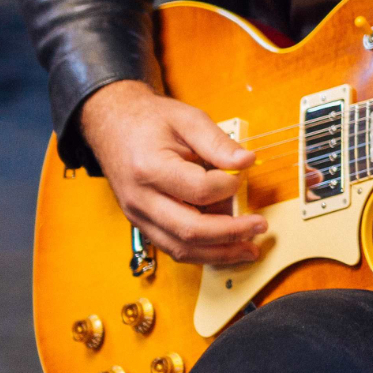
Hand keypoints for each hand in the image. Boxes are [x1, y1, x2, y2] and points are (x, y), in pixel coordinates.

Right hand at [78, 79, 269, 264]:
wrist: (112, 126)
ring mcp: (138, 216)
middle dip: (231, 233)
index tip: (243, 174)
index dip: (228, 187)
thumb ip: (218, 142)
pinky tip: (226, 248)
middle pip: (189, 230)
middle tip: (260, 226)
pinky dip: (202, 252)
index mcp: (150, 169)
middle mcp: (140, 200)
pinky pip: (173, 247)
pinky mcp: (143, 224)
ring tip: (249, 250)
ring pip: (180, 248)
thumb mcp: (187, 119)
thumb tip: (248, 161)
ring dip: (219, 253)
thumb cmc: (150, 121)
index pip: (198, 190)